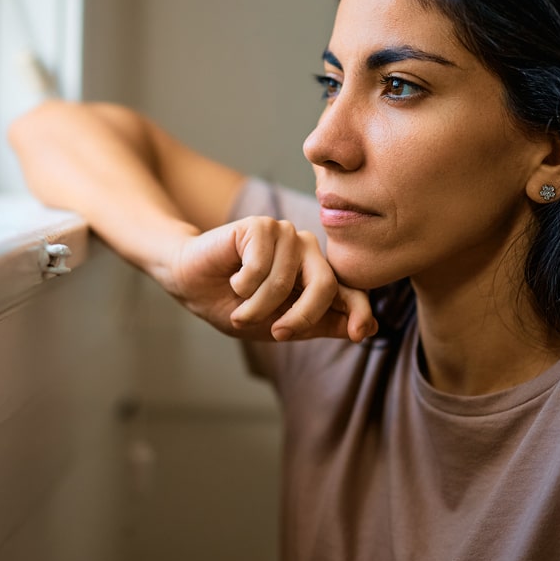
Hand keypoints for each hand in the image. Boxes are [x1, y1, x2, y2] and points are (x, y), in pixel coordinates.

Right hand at [157, 216, 377, 341]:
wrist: (191, 284)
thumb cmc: (233, 304)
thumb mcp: (278, 324)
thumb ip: (320, 324)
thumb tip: (368, 329)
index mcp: (316, 275)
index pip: (349, 291)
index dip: (358, 310)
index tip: (359, 334)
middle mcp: (307, 251)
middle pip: (323, 286)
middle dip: (300, 317)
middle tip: (276, 334)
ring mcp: (285, 235)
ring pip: (285, 281)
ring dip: (257, 306)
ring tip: (240, 308)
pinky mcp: (261, 225)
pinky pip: (260, 266)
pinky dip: (243, 284)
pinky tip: (233, 278)